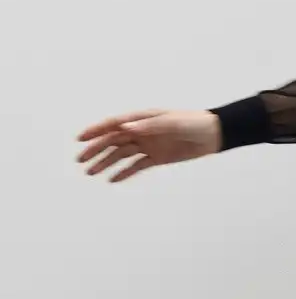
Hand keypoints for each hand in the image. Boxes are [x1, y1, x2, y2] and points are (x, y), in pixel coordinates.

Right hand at [75, 109, 221, 182]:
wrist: (212, 135)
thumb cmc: (192, 123)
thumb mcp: (171, 122)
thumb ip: (148, 126)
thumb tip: (125, 128)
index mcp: (141, 118)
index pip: (113, 125)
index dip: (95, 131)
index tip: (80, 139)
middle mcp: (140, 131)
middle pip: (112, 141)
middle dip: (95, 150)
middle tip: (80, 161)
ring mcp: (147, 145)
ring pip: (121, 155)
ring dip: (105, 163)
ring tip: (91, 172)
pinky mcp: (156, 157)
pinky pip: (136, 166)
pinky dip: (124, 172)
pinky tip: (111, 180)